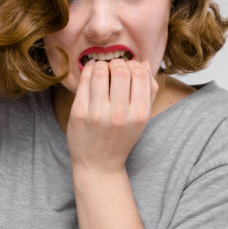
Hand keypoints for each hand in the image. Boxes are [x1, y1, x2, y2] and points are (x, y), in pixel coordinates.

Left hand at [67, 58, 158, 173]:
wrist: (99, 165)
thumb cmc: (122, 138)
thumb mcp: (141, 118)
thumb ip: (148, 91)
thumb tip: (144, 63)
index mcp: (139, 114)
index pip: (139, 73)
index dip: (134, 65)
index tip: (129, 69)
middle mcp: (119, 114)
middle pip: (121, 69)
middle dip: (117, 63)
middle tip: (114, 68)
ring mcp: (97, 114)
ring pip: (100, 71)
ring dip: (102, 65)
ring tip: (102, 69)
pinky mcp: (79, 113)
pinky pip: (84, 81)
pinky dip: (89, 70)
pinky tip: (91, 70)